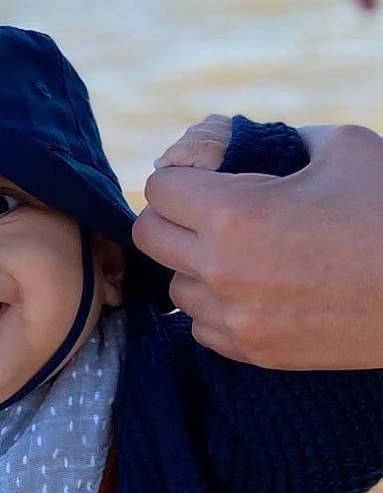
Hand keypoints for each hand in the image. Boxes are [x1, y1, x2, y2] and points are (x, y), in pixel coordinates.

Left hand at [134, 123, 382, 366]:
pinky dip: (217, 305)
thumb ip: (281, 140)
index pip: (159, 189)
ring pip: (175, 285)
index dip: (182, 175)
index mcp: (235, 215)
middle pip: (150, 237)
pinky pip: (202, 326)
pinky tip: (254, 287)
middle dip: (175, 216)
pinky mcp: (256, 352)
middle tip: (212, 209)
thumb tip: (242, 143)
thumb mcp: (343, 148)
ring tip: (243, 250)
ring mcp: (237, 319)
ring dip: (196, 263)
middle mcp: (222, 271)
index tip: (208, 176)